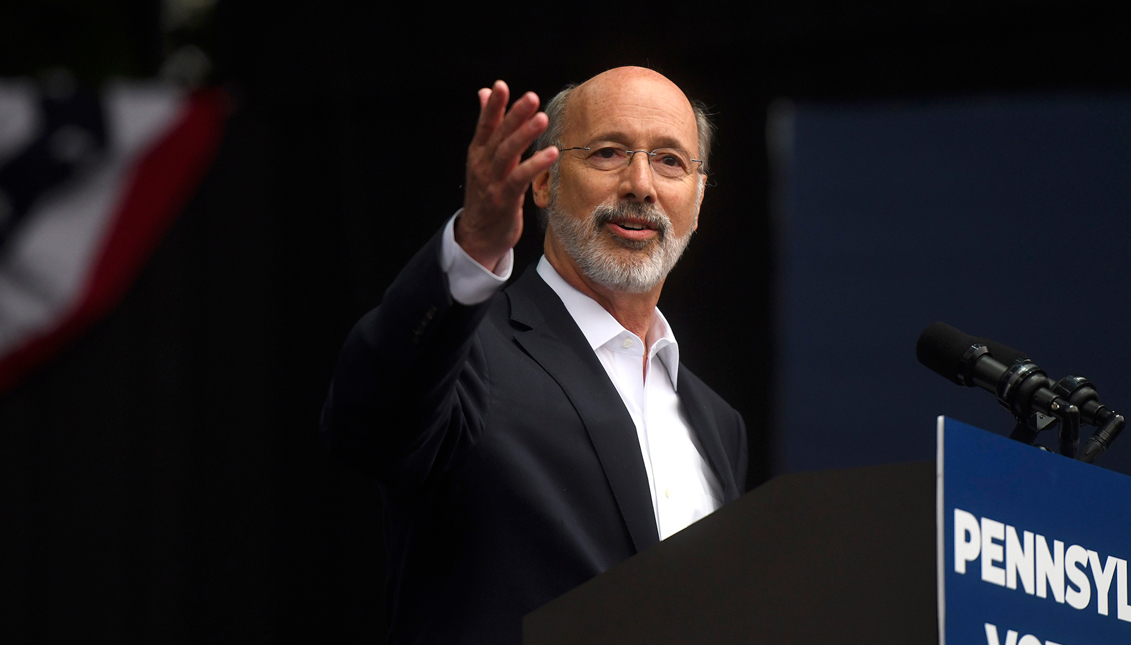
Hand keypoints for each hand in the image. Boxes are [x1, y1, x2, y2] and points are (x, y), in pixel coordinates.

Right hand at [456, 80, 559, 270]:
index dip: (492, 106)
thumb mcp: (483, 158)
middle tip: (531, 97)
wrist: (478, 236)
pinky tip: (550, 153)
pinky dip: (534, 165)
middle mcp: (482, 165)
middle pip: (498, 136)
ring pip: (507, 154)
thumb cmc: (486, 194)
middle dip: (514, 116)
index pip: (485, 124)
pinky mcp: (503, 200)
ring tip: (542, 119)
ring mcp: (491, 182)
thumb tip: (483, 93)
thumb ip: (488, 126)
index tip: (500, 85)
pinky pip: (519, 179)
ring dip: (524, 135)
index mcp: (478, 153)